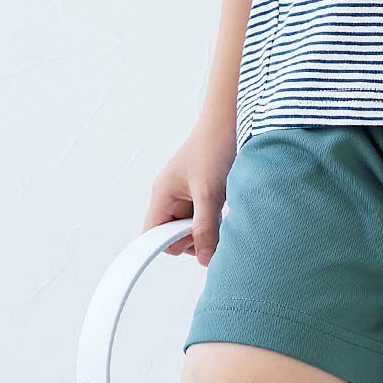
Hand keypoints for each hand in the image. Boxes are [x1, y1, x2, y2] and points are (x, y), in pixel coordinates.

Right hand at [142, 113, 236, 266]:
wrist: (231, 122)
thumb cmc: (213, 147)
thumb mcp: (209, 193)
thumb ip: (205, 228)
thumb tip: (205, 260)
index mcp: (162, 195)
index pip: (152, 235)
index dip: (167, 245)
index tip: (189, 247)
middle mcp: (171, 198)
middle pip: (173, 237)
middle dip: (193, 240)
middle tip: (212, 227)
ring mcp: (187, 199)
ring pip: (191, 232)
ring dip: (207, 232)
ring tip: (220, 214)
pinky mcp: (203, 198)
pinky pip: (204, 222)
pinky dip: (215, 224)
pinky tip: (224, 212)